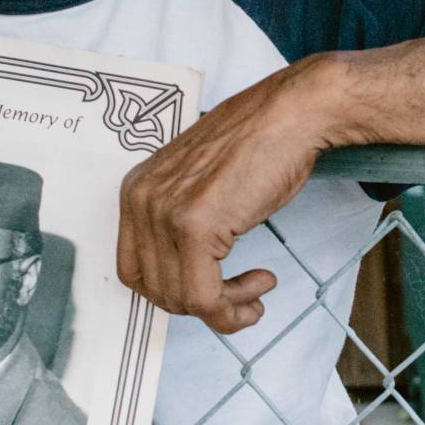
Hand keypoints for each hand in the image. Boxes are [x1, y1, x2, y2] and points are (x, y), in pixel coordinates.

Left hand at [117, 57, 345, 332]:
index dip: (174, 292)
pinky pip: (204, 297)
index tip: (209, 290)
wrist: (289, 115)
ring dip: (226, 308)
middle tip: (240, 295)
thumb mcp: (199, 183)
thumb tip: (188, 273)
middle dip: (202, 304)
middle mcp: (141, 202)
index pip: (135, 270)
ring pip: (182, 299)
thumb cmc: (258, 143)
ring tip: (257, 289)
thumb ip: (181, 220)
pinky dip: (232, 309)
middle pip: (155, 290)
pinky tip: (261, 285)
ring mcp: (165, 215)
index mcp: (136, 190)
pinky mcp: (196, 228)